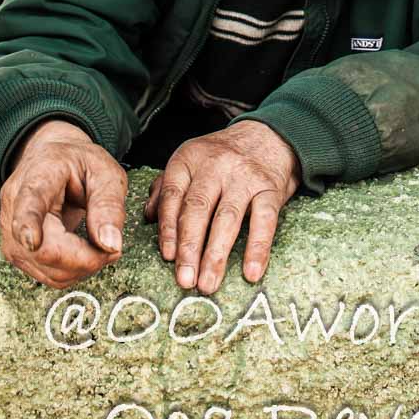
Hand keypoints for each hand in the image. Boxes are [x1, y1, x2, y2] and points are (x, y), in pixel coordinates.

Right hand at [0, 119, 127, 288]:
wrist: (49, 159)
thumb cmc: (78, 163)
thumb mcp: (105, 171)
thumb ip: (109, 205)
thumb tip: (110, 245)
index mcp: (39, 176)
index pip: (29, 203)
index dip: (29, 224)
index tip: (33, 240)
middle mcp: (15, 206)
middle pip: (44, 250)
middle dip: (86, 258)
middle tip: (112, 246)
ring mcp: (11, 233)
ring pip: (48, 270)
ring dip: (82, 266)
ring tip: (98, 243)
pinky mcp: (16, 253)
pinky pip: (48, 275)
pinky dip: (72, 270)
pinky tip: (83, 251)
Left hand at [144, 120, 299, 293]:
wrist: (267, 135)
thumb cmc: (222, 156)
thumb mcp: (190, 161)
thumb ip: (167, 187)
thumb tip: (148, 217)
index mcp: (189, 158)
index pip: (173, 195)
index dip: (168, 228)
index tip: (167, 257)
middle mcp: (215, 164)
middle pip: (197, 209)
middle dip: (189, 248)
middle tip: (184, 280)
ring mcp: (243, 176)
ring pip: (227, 218)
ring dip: (216, 255)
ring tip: (208, 284)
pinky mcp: (269, 187)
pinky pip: (264, 220)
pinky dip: (258, 248)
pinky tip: (251, 272)